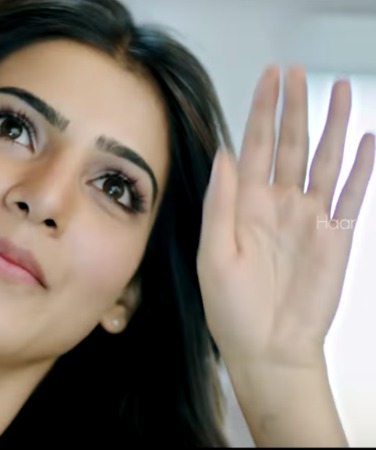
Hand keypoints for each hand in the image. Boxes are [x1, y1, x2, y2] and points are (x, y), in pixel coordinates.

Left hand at [197, 65, 374, 368]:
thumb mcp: (214, 254)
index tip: (269, 78)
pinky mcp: (336, 235)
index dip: (261, 111)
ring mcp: (308, 217)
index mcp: (244, 206)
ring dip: (332, 126)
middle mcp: (277, 204)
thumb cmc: (232, 308)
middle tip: (296, 71)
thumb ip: (220, 204)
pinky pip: (352, 194)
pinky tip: (368, 140)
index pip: (253, 146)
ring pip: (324, 160)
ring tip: (340, 91)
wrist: (268, 348)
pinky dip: (363, 168)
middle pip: (289, 144)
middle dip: (292, 107)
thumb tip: (223, 154)